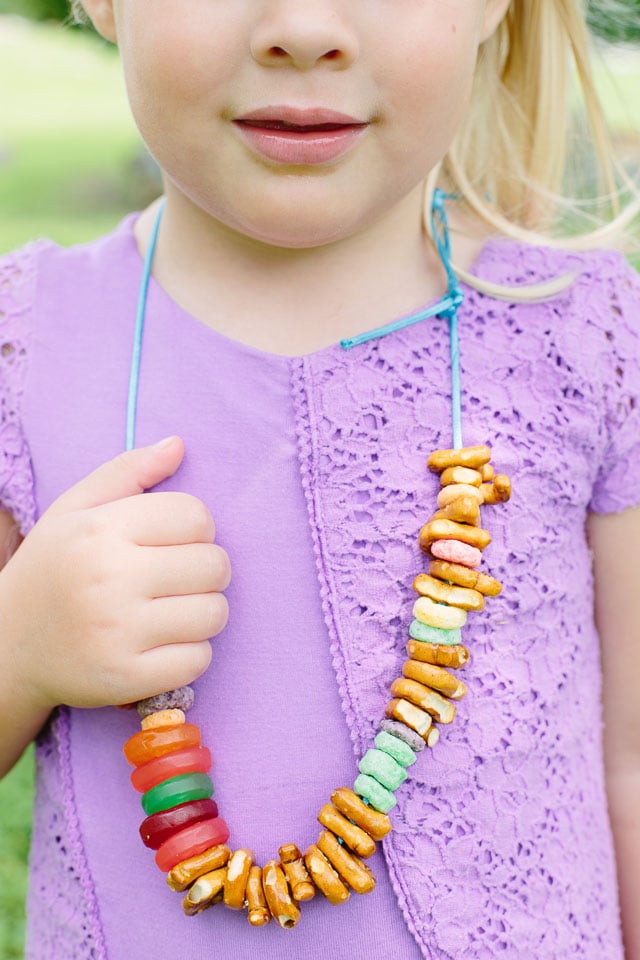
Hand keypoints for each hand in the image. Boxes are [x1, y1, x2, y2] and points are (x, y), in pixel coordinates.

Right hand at [0, 436, 229, 710]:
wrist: (7, 647)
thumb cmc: (53, 569)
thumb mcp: (76, 509)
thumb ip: (129, 471)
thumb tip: (179, 444)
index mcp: (102, 530)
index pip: (197, 516)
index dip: (195, 528)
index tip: (172, 542)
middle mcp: (110, 579)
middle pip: (215, 564)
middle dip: (204, 570)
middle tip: (175, 579)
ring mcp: (118, 633)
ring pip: (214, 613)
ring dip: (201, 612)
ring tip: (169, 611)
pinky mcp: (126, 679)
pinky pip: (199, 660)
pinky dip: (189, 654)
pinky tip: (160, 645)